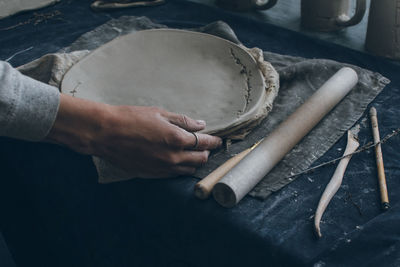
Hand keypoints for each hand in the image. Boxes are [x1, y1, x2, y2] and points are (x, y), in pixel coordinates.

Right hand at [46, 94, 221, 176]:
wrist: (106, 133)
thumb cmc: (132, 118)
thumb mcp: (160, 113)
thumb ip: (183, 121)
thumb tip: (201, 125)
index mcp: (177, 139)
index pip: (205, 143)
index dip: (214, 141)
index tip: (218, 140)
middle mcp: (173, 157)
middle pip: (201, 159)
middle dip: (207, 153)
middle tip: (206, 146)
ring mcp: (163, 168)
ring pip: (189, 170)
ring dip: (195, 162)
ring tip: (193, 154)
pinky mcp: (153, 174)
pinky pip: (174, 175)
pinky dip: (181, 168)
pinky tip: (177, 160)